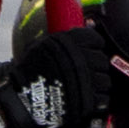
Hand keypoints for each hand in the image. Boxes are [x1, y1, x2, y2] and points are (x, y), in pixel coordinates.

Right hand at [0, 21, 120, 127]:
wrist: (24, 101)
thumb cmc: (30, 73)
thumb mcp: (42, 46)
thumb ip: (64, 39)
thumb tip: (87, 26)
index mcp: (70, 42)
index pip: (95, 39)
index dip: (92, 46)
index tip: (86, 52)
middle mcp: (82, 59)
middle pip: (101, 60)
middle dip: (94, 66)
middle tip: (82, 73)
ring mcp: (88, 80)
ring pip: (104, 79)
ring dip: (96, 83)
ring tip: (82, 87)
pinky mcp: (91, 100)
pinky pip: (103, 97)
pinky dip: (96, 99)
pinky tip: (83, 98)